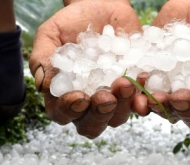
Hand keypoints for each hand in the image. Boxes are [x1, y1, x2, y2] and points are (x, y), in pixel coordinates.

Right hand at [29, 0, 141, 137]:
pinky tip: (142, 80)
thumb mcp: (52, 34)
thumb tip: (43, 86)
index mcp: (65, 93)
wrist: (103, 7)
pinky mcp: (134, 88)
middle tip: (105, 97)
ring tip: (125, 83)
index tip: (79, 97)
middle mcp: (89, 101)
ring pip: (117, 118)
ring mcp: (113, 97)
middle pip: (92, 125)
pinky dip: (143, 98)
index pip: (63, 114)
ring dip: (122, 107)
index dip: (70, 111)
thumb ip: (44, 59)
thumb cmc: (74, 22)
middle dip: (99, 115)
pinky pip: (140, 102)